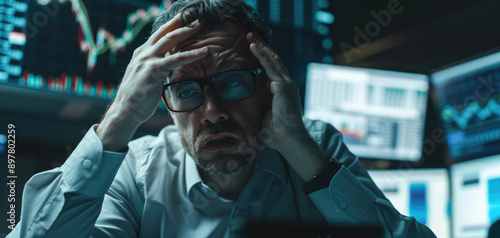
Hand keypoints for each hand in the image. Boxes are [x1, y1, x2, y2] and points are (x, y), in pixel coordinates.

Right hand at [97, 14, 208, 150]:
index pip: (158, 35)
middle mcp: (143, 53)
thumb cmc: (137, 98)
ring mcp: (147, 59)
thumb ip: (156, 69)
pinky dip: (192, 54)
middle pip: (164, 32)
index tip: (184, 19)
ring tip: (201, 26)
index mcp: (141, 54)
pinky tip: (204, 51)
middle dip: (180, 22)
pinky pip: (177, 59)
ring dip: (187, 31)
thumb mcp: (146, 78)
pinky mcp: (154, 70)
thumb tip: (169, 67)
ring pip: (171, 40)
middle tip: (195, 16)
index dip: (172, 26)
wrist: (125, 111)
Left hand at [246, 32, 308, 153]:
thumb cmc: (277, 134)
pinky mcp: (283, 87)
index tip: (253, 48)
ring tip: (250, 37)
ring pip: (273, 59)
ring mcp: (287, 84)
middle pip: (274, 60)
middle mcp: (287, 84)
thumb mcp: (265, 115)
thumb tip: (248, 105)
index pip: (272, 68)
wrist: (289, 141)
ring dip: (261, 47)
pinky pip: (271, 67)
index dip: (263, 57)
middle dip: (262, 47)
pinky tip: (253, 47)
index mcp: (283, 90)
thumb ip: (261, 105)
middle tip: (250, 36)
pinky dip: (261, 56)